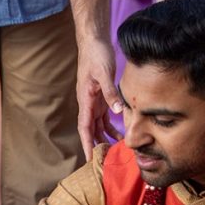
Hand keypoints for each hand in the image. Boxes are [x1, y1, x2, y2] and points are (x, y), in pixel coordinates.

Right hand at [75, 37, 123, 159]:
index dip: (86, 143)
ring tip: (116, 151)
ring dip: (104, 138)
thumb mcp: (104, 73)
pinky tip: (121, 133)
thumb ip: (110, 93)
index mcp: (86, 100)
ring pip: (97, 125)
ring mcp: (94, 101)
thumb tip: (116, 112)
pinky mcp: (101, 97)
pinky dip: (111, 127)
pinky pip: (104, 117)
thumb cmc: (96, 55)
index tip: (89, 158)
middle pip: (90, 130)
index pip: (84, 128)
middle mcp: (88, 104)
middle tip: (104, 162)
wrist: (93, 42)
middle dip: (95, 146)